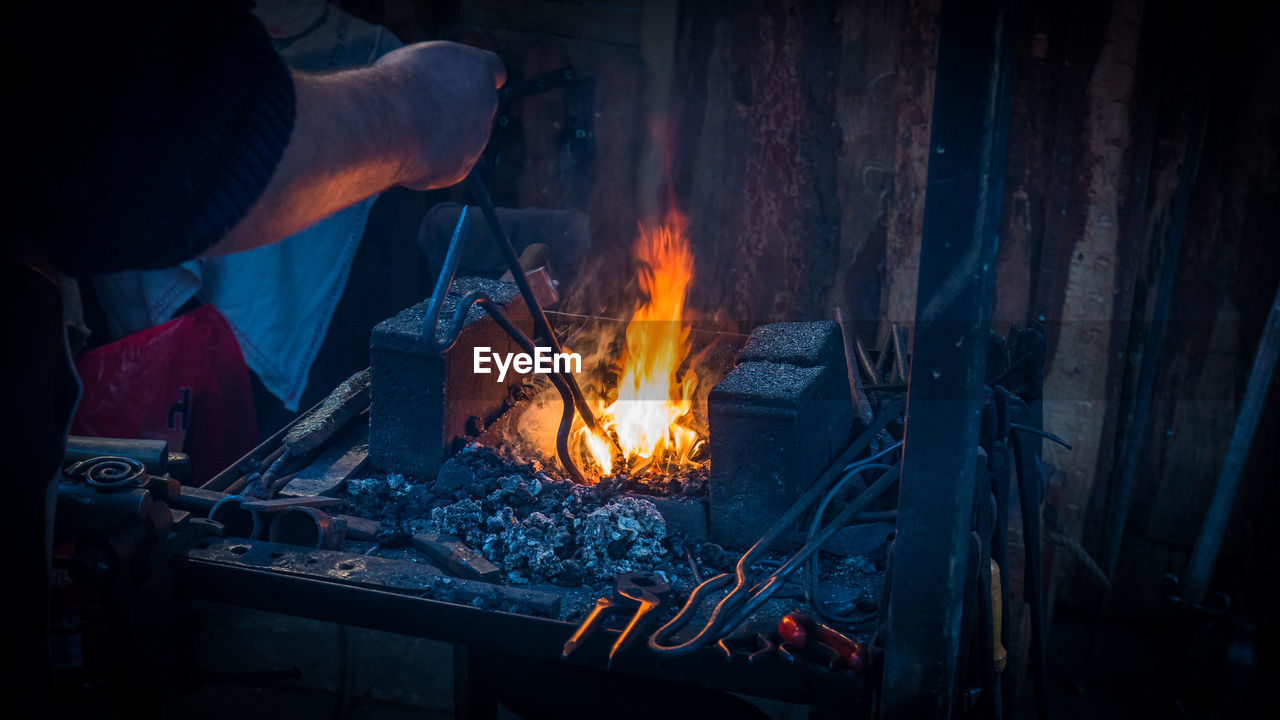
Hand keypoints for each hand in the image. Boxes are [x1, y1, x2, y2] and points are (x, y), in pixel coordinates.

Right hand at [373, 41, 505, 189]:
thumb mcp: (417, 59)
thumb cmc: (398, 83)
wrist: (389, 122)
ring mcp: (477, 140)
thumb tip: (434, 81)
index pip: (494, 72)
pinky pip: (446, 164)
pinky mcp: (462, 168)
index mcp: (479, 70)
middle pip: (477, 109)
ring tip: (407, 130)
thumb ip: (437, 71)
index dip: (476, 77)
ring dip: (440, 136)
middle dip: (454, 110)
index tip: (462, 81)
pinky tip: (408, 151)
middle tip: (421, 109)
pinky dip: (430, 160)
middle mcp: (487, 105)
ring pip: (462, 139)